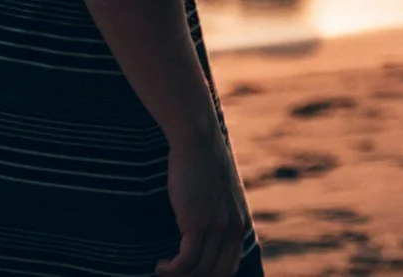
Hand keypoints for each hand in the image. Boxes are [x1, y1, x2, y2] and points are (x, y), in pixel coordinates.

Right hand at [156, 126, 249, 276]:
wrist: (197, 139)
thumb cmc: (203, 162)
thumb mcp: (221, 192)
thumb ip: (221, 213)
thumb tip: (206, 231)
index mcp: (241, 224)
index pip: (229, 267)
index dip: (208, 275)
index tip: (189, 272)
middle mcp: (233, 228)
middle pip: (216, 273)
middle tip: (175, 273)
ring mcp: (217, 227)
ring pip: (199, 269)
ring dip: (179, 275)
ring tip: (164, 269)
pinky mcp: (197, 223)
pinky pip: (185, 260)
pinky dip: (172, 269)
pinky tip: (161, 265)